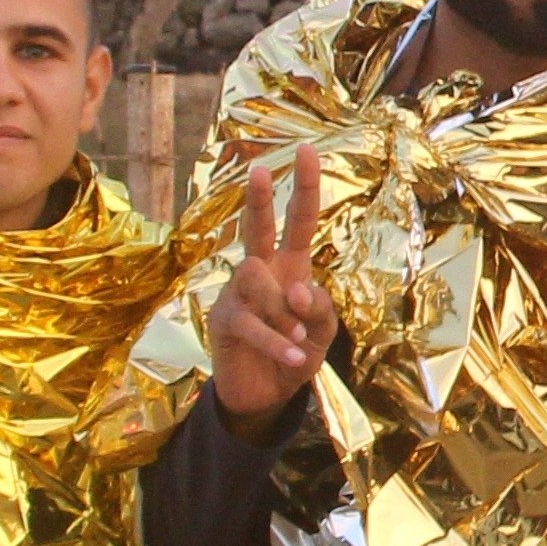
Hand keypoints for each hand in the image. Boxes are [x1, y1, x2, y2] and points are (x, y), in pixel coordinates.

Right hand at [206, 152, 336, 436]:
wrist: (265, 395)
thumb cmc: (295, 353)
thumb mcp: (322, 332)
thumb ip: (320, 308)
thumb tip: (297, 290)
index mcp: (290, 267)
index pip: (299, 221)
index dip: (304, 188)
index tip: (308, 150)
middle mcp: (261, 272)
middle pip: (258, 228)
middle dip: (260, 200)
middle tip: (261, 171)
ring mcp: (238, 294)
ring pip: (254, 277)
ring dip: (281, 309)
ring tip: (296, 339)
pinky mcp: (224, 321)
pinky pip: (251, 322)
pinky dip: (275, 341)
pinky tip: (292, 356)